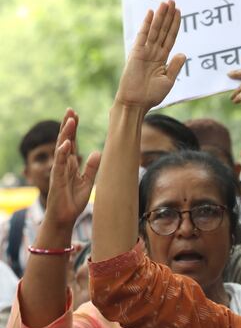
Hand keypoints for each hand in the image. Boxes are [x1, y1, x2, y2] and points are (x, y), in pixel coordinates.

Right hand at [44, 110, 100, 230]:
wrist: (65, 217)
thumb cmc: (74, 200)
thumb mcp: (88, 182)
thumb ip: (91, 167)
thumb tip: (97, 152)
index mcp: (70, 163)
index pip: (71, 142)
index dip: (73, 129)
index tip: (75, 115)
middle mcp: (63, 164)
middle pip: (65, 140)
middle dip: (67, 125)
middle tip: (70, 110)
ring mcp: (59, 170)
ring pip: (62, 148)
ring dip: (66, 134)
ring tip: (70, 120)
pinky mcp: (57, 179)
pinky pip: (59, 164)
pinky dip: (62, 154)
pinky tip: (66, 144)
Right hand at [115, 0, 184, 109]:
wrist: (137, 102)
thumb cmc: (151, 95)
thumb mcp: (168, 81)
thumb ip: (175, 66)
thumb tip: (183, 53)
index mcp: (162, 59)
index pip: (170, 38)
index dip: (175, 25)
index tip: (179, 13)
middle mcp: (154, 52)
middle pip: (163, 30)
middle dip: (168, 16)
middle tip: (173, 1)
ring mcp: (145, 51)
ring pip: (155, 30)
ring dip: (161, 16)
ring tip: (166, 3)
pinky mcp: (136, 52)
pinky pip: (143, 35)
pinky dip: (147, 24)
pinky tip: (151, 13)